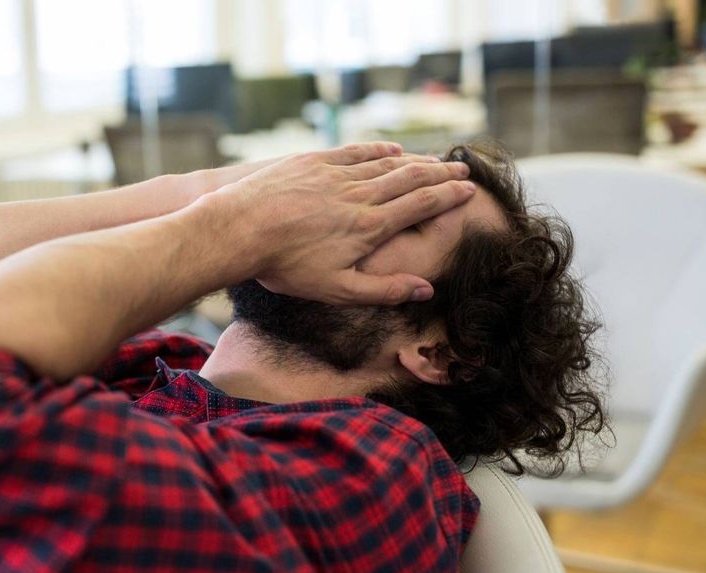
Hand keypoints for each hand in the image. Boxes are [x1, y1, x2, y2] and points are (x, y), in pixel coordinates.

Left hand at [202, 142, 473, 304]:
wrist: (238, 230)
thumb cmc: (284, 266)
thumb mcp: (336, 289)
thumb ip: (383, 290)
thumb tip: (426, 290)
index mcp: (369, 227)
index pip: (419, 206)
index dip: (448, 197)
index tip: (468, 191)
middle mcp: (359, 195)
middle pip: (410, 179)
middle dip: (440, 174)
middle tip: (463, 169)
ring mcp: (335, 174)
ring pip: (385, 164)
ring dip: (414, 160)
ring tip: (434, 159)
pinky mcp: (311, 162)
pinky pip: (353, 152)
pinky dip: (377, 150)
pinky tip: (390, 150)